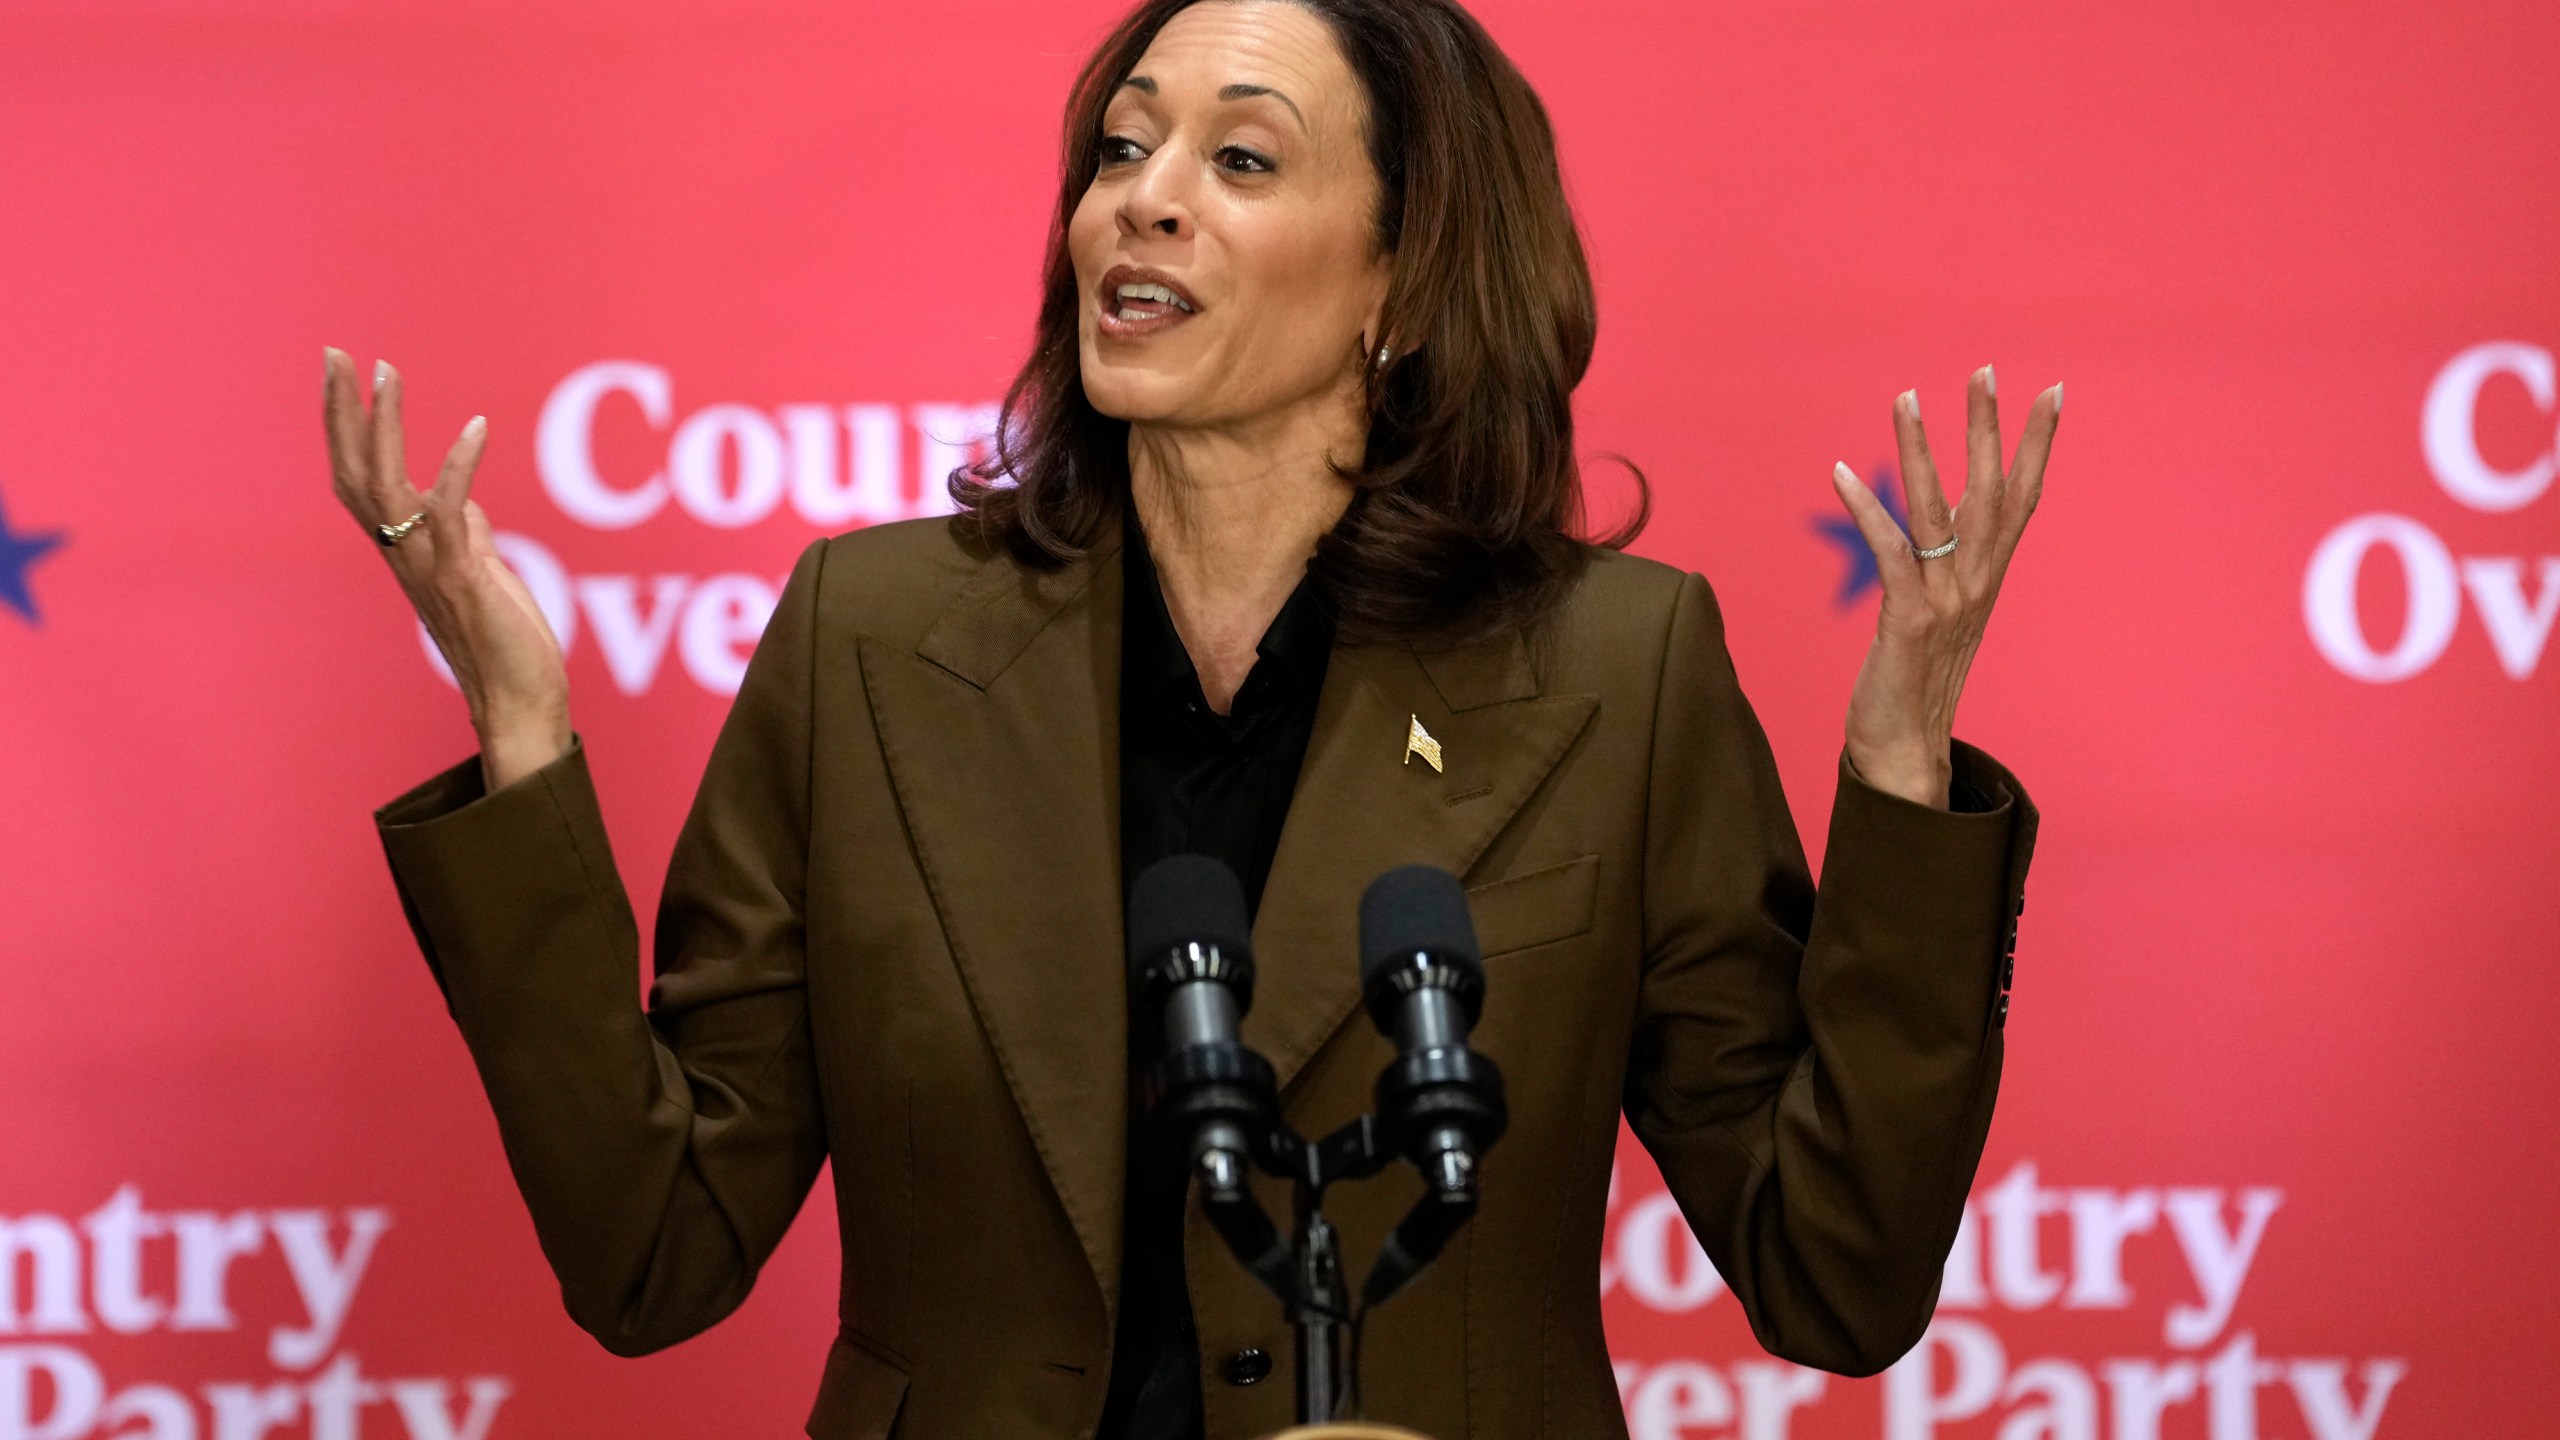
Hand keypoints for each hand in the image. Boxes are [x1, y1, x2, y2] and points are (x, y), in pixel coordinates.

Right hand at [323, 348, 571, 791]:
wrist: (519, 703)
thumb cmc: (503, 642)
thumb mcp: (482, 573)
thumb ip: (465, 534)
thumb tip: (460, 498)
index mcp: (404, 550)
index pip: (357, 479)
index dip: (345, 427)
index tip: (343, 372)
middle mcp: (403, 555)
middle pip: (353, 473)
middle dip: (343, 412)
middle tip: (337, 354)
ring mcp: (428, 566)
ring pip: (386, 488)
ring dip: (386, 426)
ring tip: (386, 371)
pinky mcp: (463, 578)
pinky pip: (451, 514)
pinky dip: (458, 468)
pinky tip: (475, 427)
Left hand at [1826, 366, 2058, 807]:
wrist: (1907, 751)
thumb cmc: (1917, 681)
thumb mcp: (1942, 612)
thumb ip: (1947, 564)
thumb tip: (1944, 518)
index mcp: (1988, 577)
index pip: (2023, 498)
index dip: (2038, 445)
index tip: (2054, 391)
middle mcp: (1977, 583)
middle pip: (1993, 491)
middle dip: (1989, 427)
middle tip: (1986, 369)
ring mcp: (1946, 601)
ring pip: (1938, 511)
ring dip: (1922, 451)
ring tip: (1906, 398)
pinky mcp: (1909, 620)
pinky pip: (1889, 552)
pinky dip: (1868, 509)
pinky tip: (1843, 473)